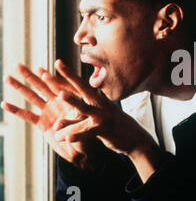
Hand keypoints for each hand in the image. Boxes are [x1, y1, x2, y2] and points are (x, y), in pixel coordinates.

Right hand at [1, 64, 105, 170]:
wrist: (83, 150)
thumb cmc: (89, 136)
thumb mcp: (85, 130)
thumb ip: (73, 127)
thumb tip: (59, 125)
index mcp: (72, 101)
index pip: (62, 87)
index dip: (52, 78)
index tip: (41, 69)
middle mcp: (59, 103)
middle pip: (43, 86)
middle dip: (30, 76)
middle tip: (17, 65)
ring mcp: (50, 111)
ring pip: (33, 97)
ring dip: (20, 87)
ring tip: (8, 77)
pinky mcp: (42, 123)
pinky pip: (28, 116)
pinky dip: (16, 111)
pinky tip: (4, 104)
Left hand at [52, 60, 161, 180]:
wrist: (135, 138)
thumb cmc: (113, 127)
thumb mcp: (96, 119)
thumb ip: (77, 118)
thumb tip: (57, 121)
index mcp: (97, 100)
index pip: (80, 85)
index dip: (68, 74)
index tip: (57, 62)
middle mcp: (100, 105)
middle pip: (82, 88)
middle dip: (69, 77)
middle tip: (54, 69)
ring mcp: (102, 116)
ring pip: (85, 108)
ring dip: (73, 100)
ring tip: (60, 95)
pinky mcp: (105, 130)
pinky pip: (89, 132)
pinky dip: (78, 135)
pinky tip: (67, 138)